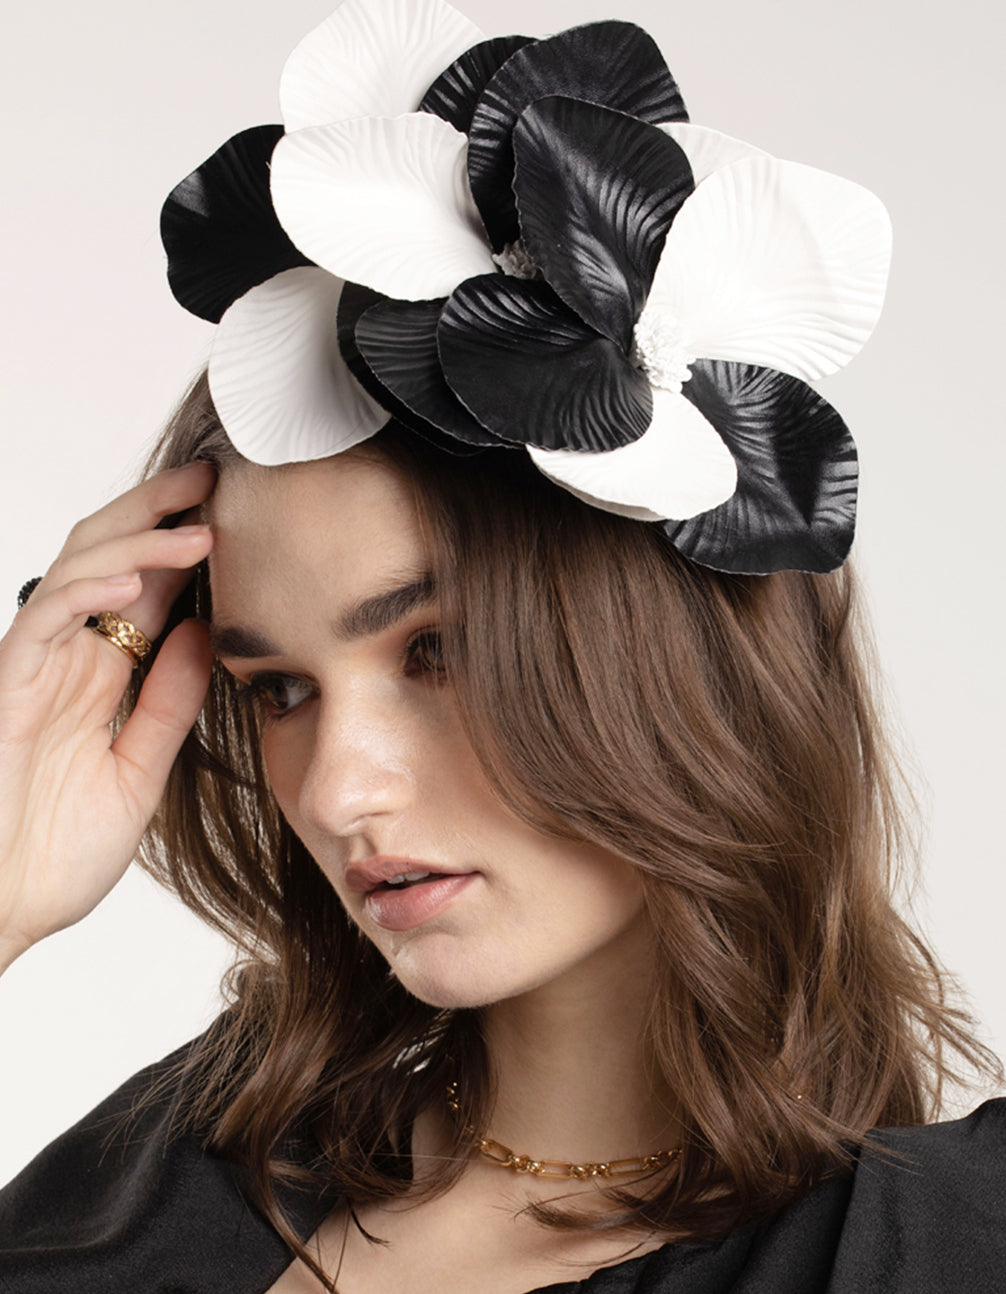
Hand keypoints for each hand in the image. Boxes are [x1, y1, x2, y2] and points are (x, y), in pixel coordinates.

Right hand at [0, 462, 216, 970]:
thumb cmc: (54, 854)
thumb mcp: (140, 770)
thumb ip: (169, 701)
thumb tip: (204, 631)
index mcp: (100, 676)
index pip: (144, 589)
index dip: (183, 545)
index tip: (235, 513)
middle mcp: (65, 661)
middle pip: (108, 558)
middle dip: (156, 512)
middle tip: (212, 480)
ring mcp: (32, 670)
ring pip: (75, 573)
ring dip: (135, 542)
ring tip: (196, 528)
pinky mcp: (4, 688)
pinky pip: (39, 622)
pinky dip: (83, 594)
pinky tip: (130, 580)